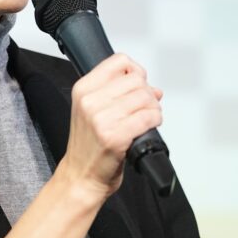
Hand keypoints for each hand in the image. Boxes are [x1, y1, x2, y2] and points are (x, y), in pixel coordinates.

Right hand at [56, 53, 163, 201]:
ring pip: (145, 97)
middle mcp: (90, 101)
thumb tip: (153, 88)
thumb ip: (117, 93)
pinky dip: (155, 120)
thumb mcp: (91, 110)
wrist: (81, 176)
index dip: (135, 71)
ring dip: (154, 107)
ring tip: (146, 118)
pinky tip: (148, 126)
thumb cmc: (88, 145)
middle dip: (147, 92)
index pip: (119, 61)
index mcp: (82, 89)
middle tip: (144, 106)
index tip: (137, 84)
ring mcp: (102, 119)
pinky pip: (148, 116)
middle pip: (136, 80)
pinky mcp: (116, 136)